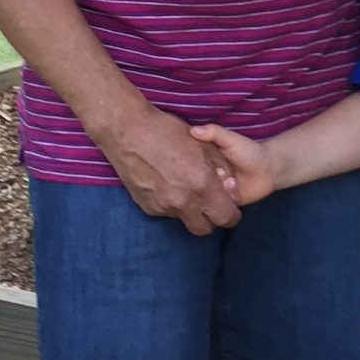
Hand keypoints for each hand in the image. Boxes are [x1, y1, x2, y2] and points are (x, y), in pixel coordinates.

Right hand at [97, 103, 244, 233]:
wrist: (128, 131)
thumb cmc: (167, 131)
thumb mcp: (204, 144)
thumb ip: (220, 169)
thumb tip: (228, 185)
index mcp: (202, 184)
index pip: (226, 218)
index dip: (231, 214)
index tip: (228, 206)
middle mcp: (183, 201)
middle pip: (205, 229)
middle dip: (210, 220)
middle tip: (209, 204)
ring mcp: (163, 207)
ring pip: (184, 219)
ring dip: (189, 210)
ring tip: (183, 185)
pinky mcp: (147, 207)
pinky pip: (165, 212)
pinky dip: (170, 204)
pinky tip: (166, 183)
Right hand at [191, 124, 279, 206]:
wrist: (268, 168)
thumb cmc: (248, 151)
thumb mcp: (230, 139)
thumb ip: (213, 133)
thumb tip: (193, 129)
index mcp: (204, 162)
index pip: (189, 166)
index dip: (195, 165)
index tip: (205, 162)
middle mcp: (206, 178)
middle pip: (195, 184)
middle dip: (208, 179)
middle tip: (222, 172)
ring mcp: (214, 192)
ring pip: (206, 196)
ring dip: (218, 189)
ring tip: (231, 179)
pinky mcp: (223, 204)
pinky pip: (217, 207)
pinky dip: (224, 199)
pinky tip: (235, 187)